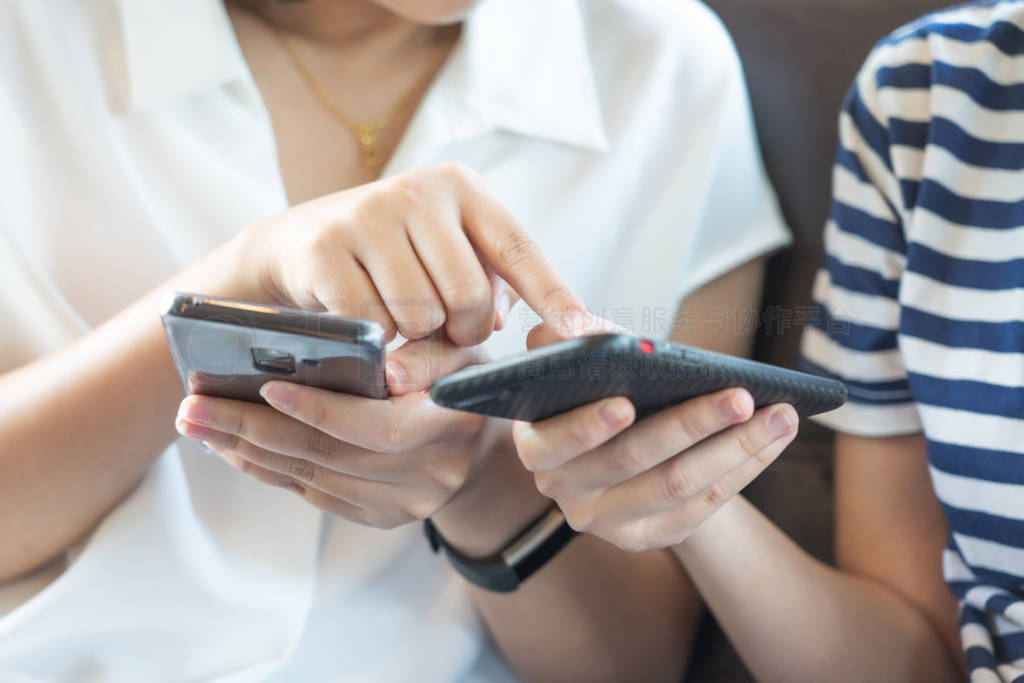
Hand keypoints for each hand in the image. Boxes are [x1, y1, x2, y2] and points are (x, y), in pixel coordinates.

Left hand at [173, 333, 492, 527]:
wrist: (481, 443)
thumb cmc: (461, 381)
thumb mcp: (459, 353)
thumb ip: (428, 353)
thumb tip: (385, 368)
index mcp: (449, 427)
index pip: (375, 428)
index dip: (319, 410)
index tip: (266, 385)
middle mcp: (426, 477)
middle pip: (326, 456)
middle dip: (253, 429)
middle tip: (193, 406)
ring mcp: (402, 504)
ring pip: (310, 478)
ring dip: (246, 450)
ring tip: (197, 423)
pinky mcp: (380, 517)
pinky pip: (312, 494)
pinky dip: (267, 469)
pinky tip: (231, 446)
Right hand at [229, 163, 585, 345]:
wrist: (296, 244)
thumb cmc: (391, 259)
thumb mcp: (444, 254)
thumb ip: (489, 282)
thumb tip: (514, 321)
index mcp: (461, 189)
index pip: (518, 248)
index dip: (552, 295)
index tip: (580, 332)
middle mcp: (418, 192)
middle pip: (470, 295)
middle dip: (465, 330)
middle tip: (451, 333)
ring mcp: (369, 215)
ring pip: (422, 314)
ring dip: (418, 338)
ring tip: (403, 321)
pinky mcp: (328, 247)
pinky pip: (374, 323)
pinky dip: (378, 341)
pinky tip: (367, 323)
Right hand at [511, 327, 798, 552]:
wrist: (616, 442)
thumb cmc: (597, 386)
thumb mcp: (576, 359)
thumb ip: (569, 339)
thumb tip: (576, 326)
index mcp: (537, 445)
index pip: (556, 442)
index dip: (587, 426)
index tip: (627, 403)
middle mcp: (564, 490)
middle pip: (631, 460)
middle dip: (690, 425)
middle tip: (739, 396)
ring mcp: (605, 521)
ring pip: (677, 487)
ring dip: (734, 449)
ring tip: (780, 413)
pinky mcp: (647, 536)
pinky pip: (703, 507)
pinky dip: (743, 469)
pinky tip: (773, 438)